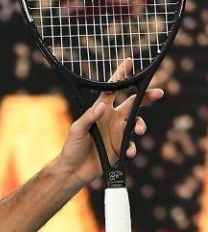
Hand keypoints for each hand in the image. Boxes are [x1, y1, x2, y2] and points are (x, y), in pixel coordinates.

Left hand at [57, 59, 163, 185]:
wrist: (74, 169)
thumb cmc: (72, 147)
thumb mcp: (77, 130)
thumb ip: (89, 118)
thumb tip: (102, 106)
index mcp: (100, 110)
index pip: (111, 89)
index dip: (120, 76)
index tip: (129, 62)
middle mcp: (111, 119)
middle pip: (134, 103)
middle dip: (147, 96)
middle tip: (159, 92)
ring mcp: (117, 133)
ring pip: (136, 123)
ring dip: (140, 126)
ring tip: (138, 131)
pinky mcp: (120, 148)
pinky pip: (131, 145)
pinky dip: (131, 148)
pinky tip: (127, 153)